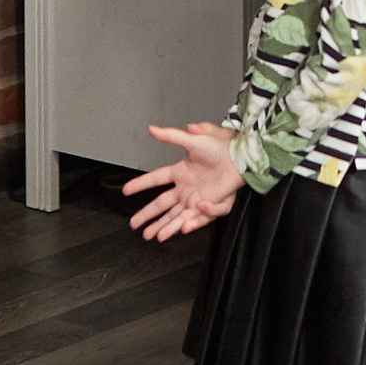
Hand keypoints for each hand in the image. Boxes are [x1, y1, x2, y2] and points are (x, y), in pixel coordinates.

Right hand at [124, 123, 242, 240]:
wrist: (240, 157)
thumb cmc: (221, 146)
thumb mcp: (193, 139)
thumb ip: (171, 136)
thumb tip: (152, 129)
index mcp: (180, 170)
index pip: (155, 179)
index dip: (140, 184)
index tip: (126, 190)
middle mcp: (186, 186)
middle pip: (161, 204)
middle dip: (146, 214)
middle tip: (134, 223)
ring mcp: (195, 197)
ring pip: (173, 215)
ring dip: (161, 226)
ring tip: (148, 235)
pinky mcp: (206, 204)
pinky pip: (191, 217)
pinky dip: (182, 225)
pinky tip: (175, 230)